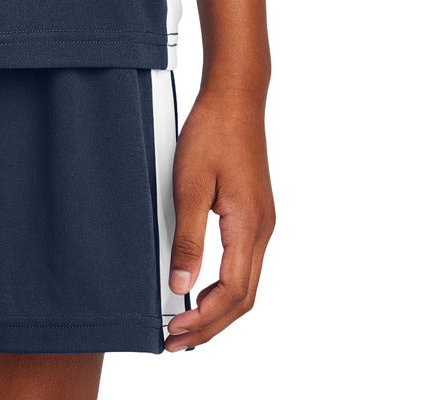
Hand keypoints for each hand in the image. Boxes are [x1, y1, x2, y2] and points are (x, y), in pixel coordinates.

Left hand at [163, 84, 275, 350]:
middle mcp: (262, 229)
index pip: (231, 293)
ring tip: (186, 325)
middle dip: (210, 325)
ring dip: (218, 310)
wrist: (236, 95)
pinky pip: (244, 264)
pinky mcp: (254, 213)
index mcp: (248, 225)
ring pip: (246, 284)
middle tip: (175, 341)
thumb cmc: (213, 131)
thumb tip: (179, 284)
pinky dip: (224, 288)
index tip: (174, 332)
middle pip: (242, 298)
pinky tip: (202, 289)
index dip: (203, 319)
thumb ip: (187, 237)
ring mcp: (262, 222)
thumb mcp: (190, 184)